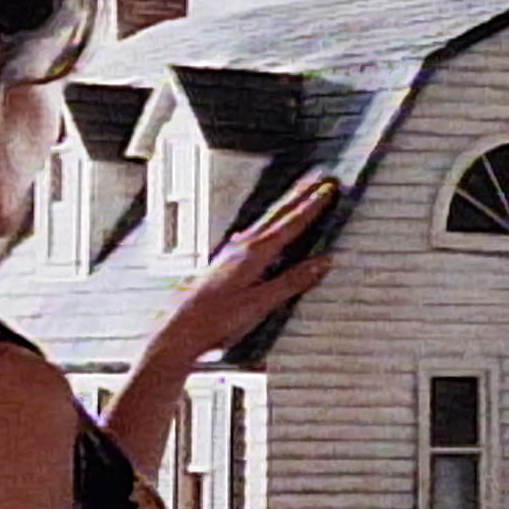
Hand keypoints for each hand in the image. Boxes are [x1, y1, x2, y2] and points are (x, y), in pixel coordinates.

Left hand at [151, 176, 338, 363]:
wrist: (181, 330)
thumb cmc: (216, 319)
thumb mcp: (261, 303)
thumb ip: (293, 281)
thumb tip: (322, 263)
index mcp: (254, 254)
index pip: (290, 224)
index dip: (311, 206)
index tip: (327, 190)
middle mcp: (242, 247)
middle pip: (277, 214)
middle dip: (299, 195)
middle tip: (317, 179)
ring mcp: (231, 253)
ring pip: (265, 221)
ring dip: (284, 207)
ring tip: (297, 195)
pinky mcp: (225, 263)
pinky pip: (253, 234)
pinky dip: (267, 224)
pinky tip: (261, 229)